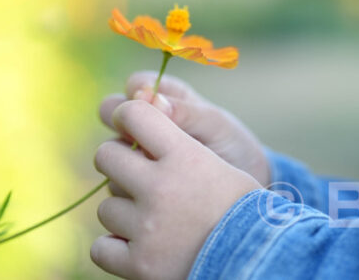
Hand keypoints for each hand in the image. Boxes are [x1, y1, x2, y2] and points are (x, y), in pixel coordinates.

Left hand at [91, 100, 260, 278]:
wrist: (258, 255)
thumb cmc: (239, 199)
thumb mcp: (219, 153)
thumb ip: (181, 123)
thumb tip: (142, 96)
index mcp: (184, 155)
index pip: (132, 112)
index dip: (128, 115)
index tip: (134, 124)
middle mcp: (160, 188)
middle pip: (106, 155)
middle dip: (117, 160)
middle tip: (137, 173)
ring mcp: (146, 229)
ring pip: (106, 206)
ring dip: (123, 210)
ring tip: (153, 217)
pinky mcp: (139, 266)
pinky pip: (100, 248)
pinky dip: (115, 248)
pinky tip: (139, 245)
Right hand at [99, 71, 271, 186]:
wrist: (238, 196)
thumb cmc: (230, 147)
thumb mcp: (216, 126)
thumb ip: (186, 111)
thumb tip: (153, 99)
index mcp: (166, 96)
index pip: (135, 84)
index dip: (137, 93)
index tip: (151, 106)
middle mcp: (143, 123)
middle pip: (110, 110)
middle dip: (120, 121)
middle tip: (142, 138)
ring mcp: (133, 153)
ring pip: (110, 148)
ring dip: (126, 157)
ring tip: (157, 171)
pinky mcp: (130, 184)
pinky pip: (114, 180)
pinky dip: (127, 183)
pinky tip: (149, 193)